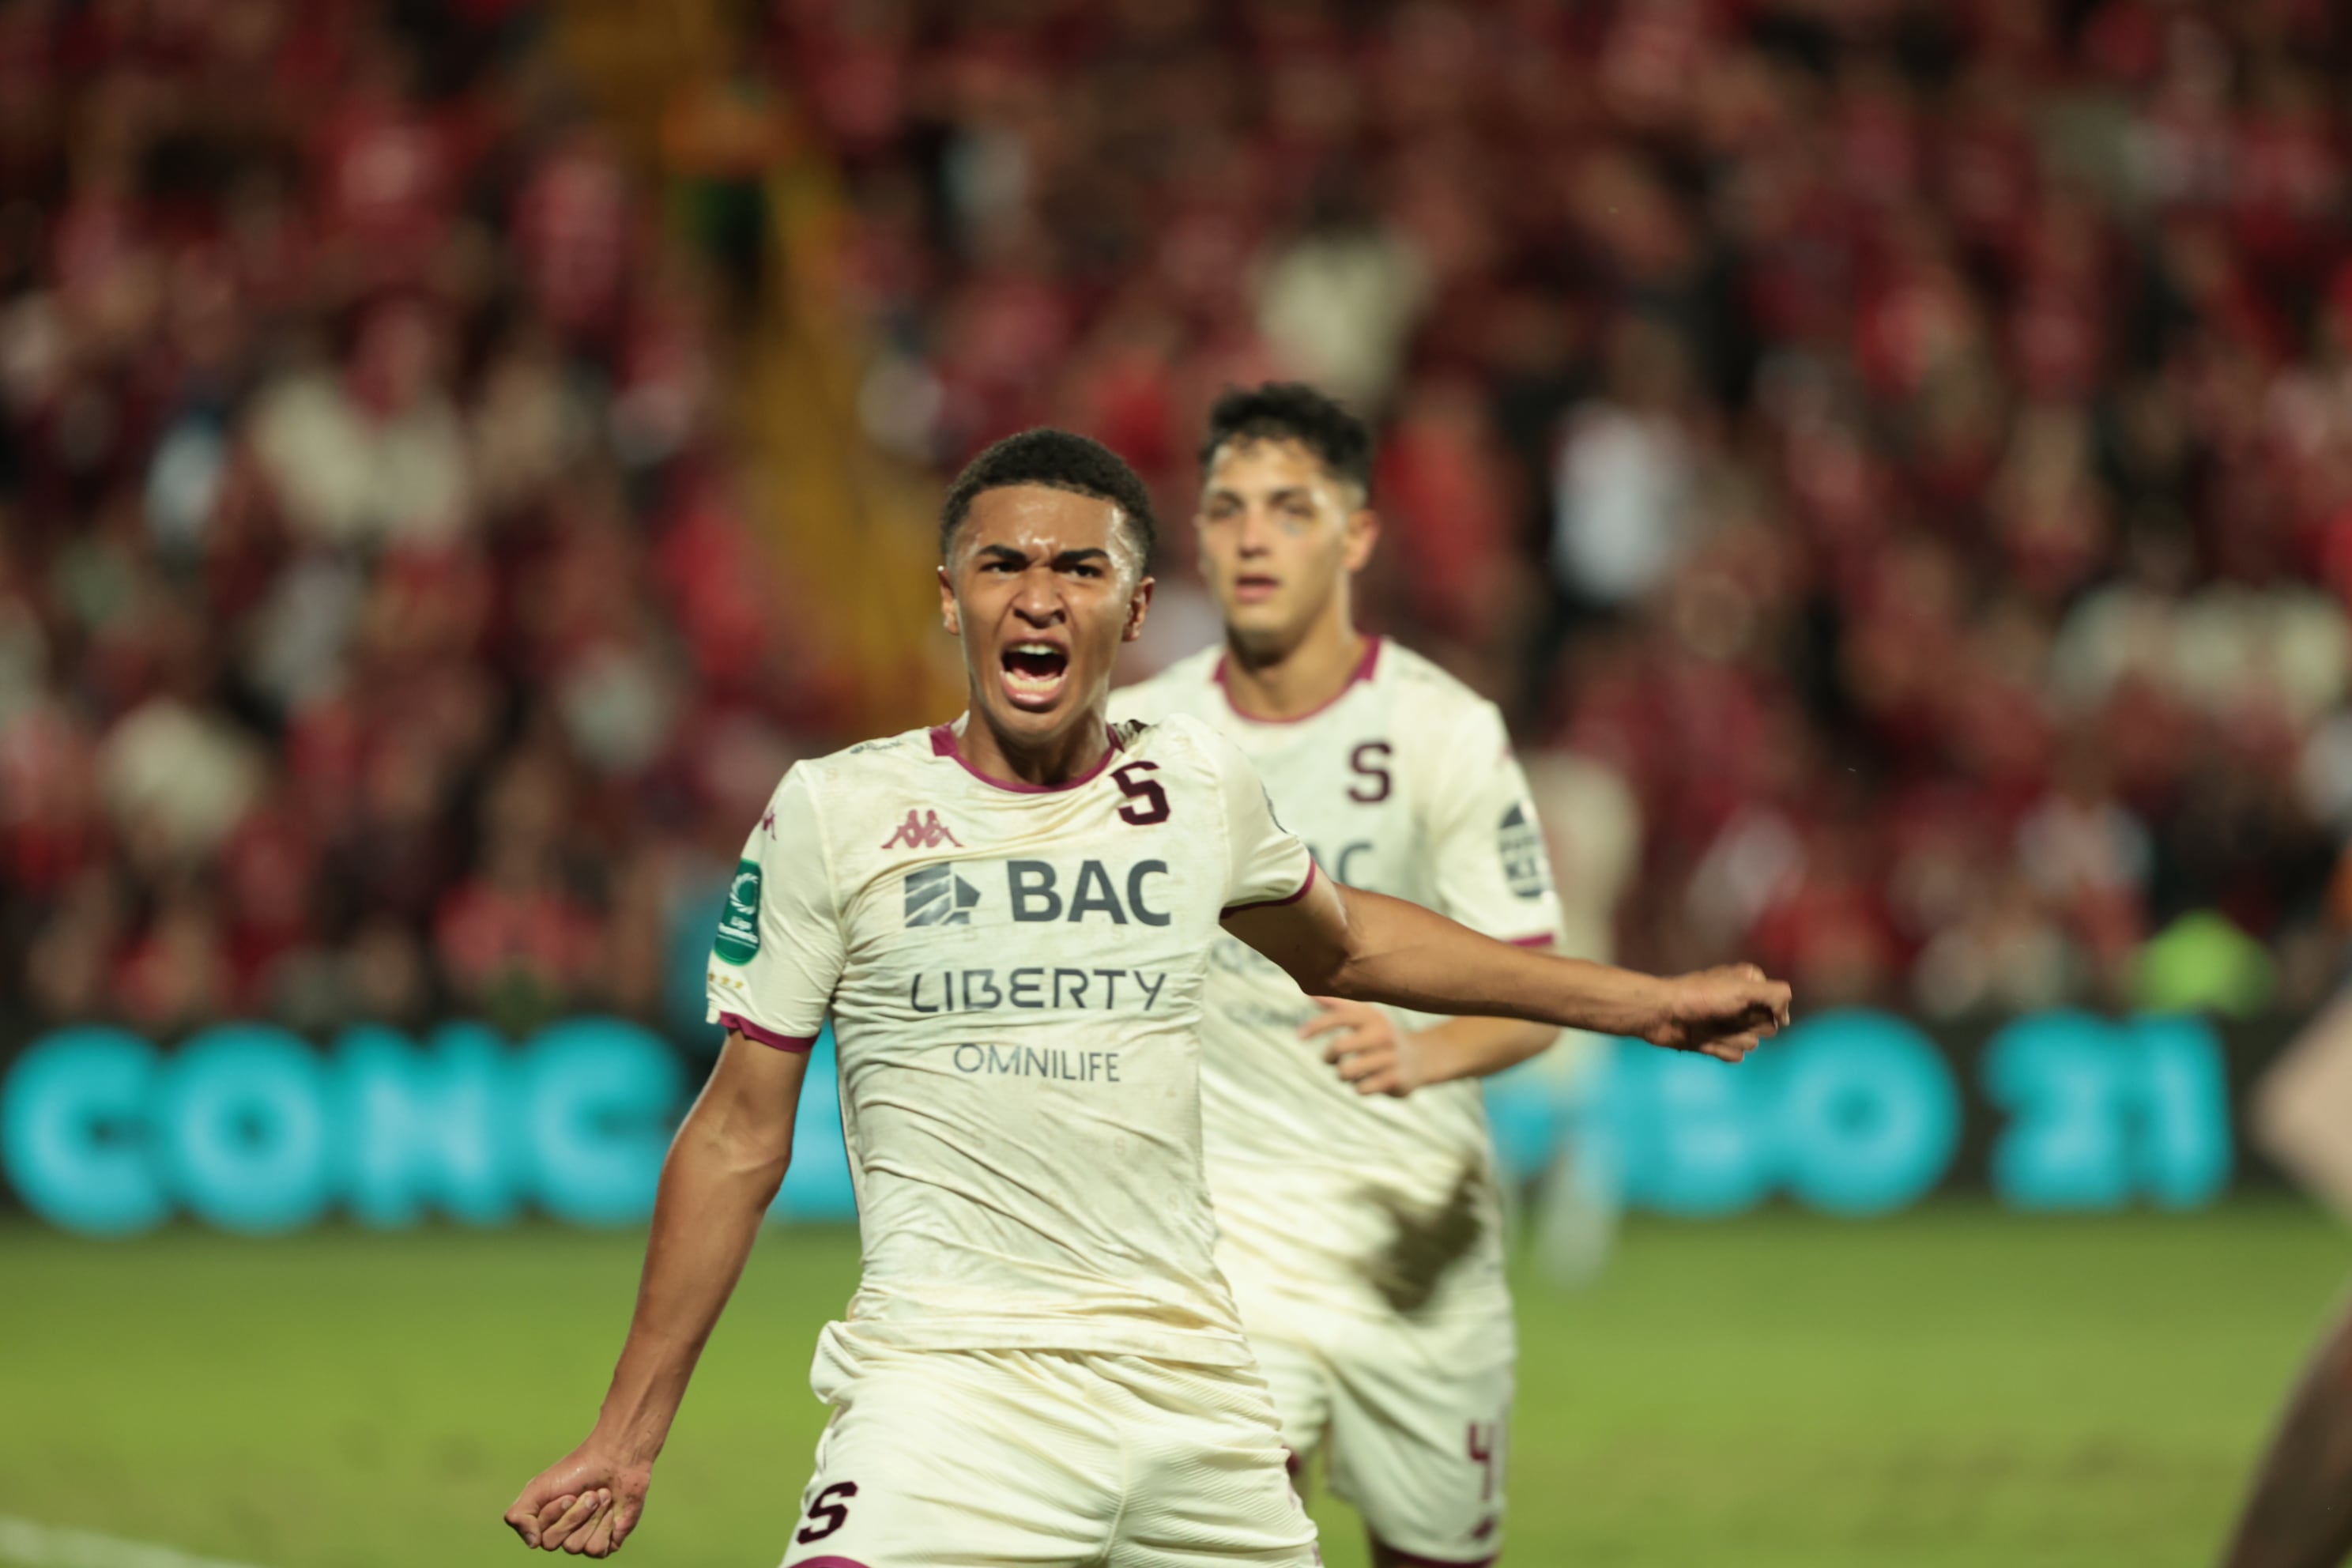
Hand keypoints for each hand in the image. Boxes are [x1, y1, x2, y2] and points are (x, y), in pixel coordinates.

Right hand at [504, 1442, 649, 1556]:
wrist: (615, 1460)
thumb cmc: (576, 1470)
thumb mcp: (539, 1487)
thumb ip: (519, 1514)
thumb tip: (532, 1544)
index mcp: (544, 1524)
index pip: (540, 1537)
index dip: (554, 1514)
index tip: (568, 1493)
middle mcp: (563, 1535)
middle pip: (555, 1544)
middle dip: (574, 1515)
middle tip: (589, 1494)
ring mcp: (584, 1540)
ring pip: (576, 1547)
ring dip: (591, 1517)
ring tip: (602, 1497)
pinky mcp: (607, 1542)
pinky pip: (597, 1550)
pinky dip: (605, 1526)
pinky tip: (612, 1511)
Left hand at [1306, 998, 1428, 1096]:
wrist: (1422, 1059)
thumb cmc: (1381, 1037)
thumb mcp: (1365, 1017)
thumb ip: (1338, 1006)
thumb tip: (1308, 993)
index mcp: (1372, 1017)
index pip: (1340, 1016)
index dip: (1317, 1025)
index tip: (1299, 1036)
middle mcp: (1383, 1034)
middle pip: (1339, 1046)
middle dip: (1328, 1057)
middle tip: (1331, 1060)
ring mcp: (1391, 1057)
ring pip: (1347, 1071)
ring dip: (1342, 1074)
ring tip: (1349, 1072)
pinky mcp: (1396, 1079)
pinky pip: (1361, 1088)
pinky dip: (1358, 1087)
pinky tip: (1367, 1082)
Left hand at [1644, 964, 1791, 1062]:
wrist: (1660, 1014)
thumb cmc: (1699, 996)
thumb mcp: (1743, 988)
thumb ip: (1775, 995)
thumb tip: (1785, 1018)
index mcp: (1749, 984)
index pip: (1777, 1006)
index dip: (1762, 1009)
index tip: (1740, 1002)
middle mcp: (1742, 1004)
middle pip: (1768, 1029)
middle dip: (1747, 1026)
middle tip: (1723, 1016)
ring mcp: (1729, 1024)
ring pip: (1752, 1045)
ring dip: (1732, 1039)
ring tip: (1709, 1028)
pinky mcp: (1717, 1042)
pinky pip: (1736, 1056)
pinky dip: (1721, 1050)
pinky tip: (1703, 1040)